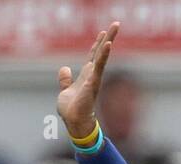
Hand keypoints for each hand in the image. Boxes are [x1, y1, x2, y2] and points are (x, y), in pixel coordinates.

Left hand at [57, 20, 119, 140]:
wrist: (73, 122)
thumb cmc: (71, 110)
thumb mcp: (65, 91)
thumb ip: (65, 80)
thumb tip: (64, 68)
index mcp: (86, 75)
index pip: (93, 56)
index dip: (97, 44)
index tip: (103, 32)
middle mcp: (92, 75)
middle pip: (101, 52)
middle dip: (108, 37)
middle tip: (116, 23)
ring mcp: (94, 78)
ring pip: (102, 55)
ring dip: (108, 40)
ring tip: (114, 28)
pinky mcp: (93, 83)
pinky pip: (99, 66)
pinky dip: (103, 55)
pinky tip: (108, 45)